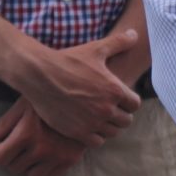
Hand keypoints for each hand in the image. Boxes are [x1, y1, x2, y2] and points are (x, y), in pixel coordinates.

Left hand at [0, 96, 85, 175]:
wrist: (84, 100)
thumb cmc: (50, 98)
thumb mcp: (25, 104)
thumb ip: (5, 121)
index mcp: (26, 133)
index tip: (2, 144)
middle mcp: (41, 148)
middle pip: (13, 168)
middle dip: (11, 158)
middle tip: (16, 146)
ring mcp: (56, 156)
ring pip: (30, 175)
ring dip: (27, 165)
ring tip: (30, 150)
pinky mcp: (69, 161)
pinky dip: (43, 168)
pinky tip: (44, 154)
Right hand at [11, 29, 141, 145]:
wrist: (39, 75)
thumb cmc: (68, 60)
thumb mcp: (96, 49)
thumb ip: (119, 42)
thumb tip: (135, 34)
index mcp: (115, 90)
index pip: (135, 105)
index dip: (129, 101)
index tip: (120, 98)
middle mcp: (106, 109)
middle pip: (126, 121)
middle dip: (121, 114)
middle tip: (110, 108)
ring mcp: (92, 123)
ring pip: (112, 132)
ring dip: (109, 126)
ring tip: (100, 117)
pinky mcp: (77, 133)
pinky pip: (96, 142)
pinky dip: (95, 136)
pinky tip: (88, 125)